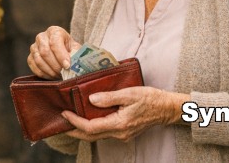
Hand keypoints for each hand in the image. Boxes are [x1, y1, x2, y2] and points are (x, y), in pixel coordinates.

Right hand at [27, 26, 80, 78]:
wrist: (65, 53)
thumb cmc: (71, 50)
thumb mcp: (76, 50)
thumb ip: (75, 55)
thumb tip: (72, 64)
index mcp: (54, 31)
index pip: (54, 42)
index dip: (61, 55)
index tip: (67, 66)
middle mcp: (41, 37)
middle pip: (44, 52)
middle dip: (55, 65)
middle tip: (64, 72)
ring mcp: (34, 47)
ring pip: (39, 61)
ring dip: (50, 71)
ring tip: (60, 75)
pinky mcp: (30, 58)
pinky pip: (34, 68)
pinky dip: (44, 74)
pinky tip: (53, 76)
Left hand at [62, 87, 187, 141]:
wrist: (167, 108)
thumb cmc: (150, 98)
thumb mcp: (129, 94)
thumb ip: (109, 97)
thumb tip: (91, 99)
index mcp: (119, 124)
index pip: (90, 127)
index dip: (75, 121)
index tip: (64, 113)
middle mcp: (119, 133)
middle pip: (91, 136)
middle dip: (74, 130)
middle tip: (61, 121)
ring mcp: (122, 135)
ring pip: (97, 135)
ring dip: (82, 129)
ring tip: (70, 120)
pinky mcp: (124, 132)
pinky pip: (104, 132)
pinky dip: (93, 127)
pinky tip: (87, 118)